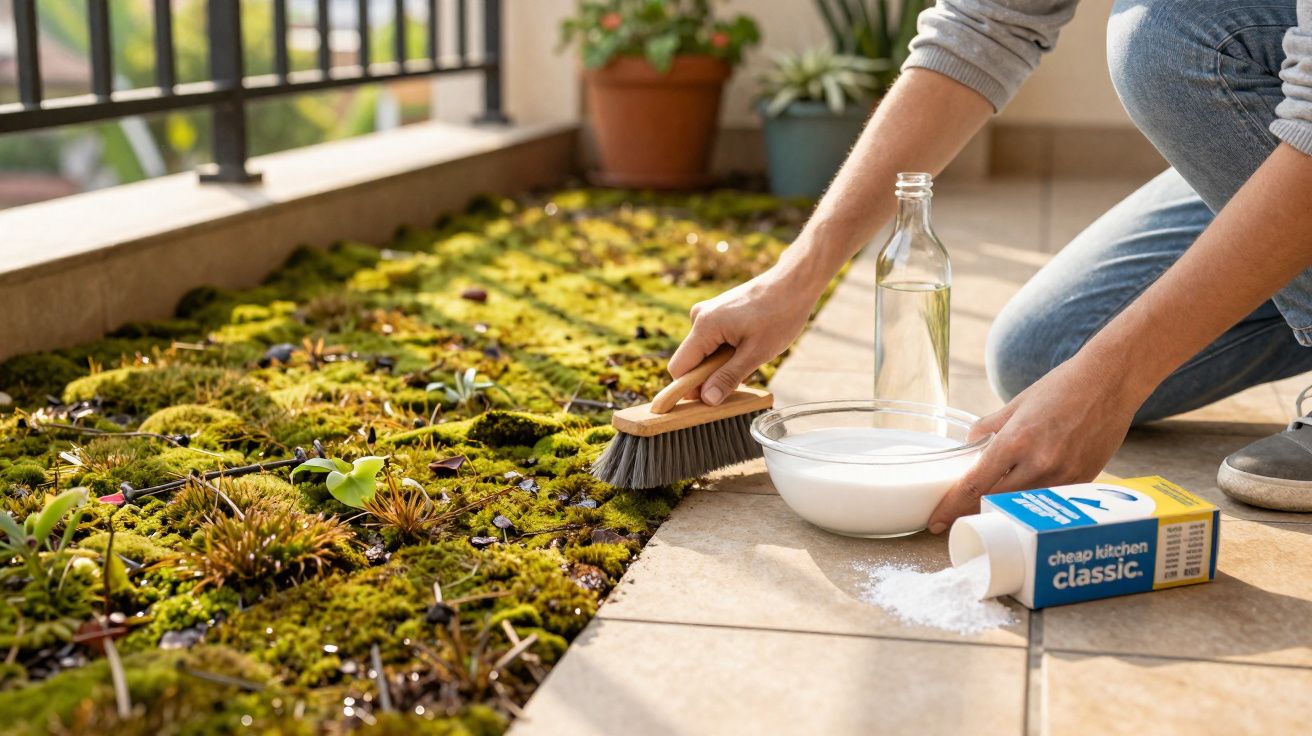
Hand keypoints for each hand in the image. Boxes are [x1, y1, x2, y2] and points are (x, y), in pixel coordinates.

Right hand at [668, 267, 819, 404]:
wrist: (794, 282)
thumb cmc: (779, 314)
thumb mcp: (756, 353)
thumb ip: (728, 377)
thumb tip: (708, 400)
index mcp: (704, 326)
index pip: (679, 368)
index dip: (690, 389)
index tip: (710, 401)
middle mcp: (699, 317)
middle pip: (690, 361)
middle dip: (709, 377)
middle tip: (740, 380)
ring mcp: (708, 312)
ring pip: (703, 352)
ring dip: (720, 364)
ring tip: (750, 357)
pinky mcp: (717, 312)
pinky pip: (712, 341)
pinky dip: (725, 351)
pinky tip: (748, 348)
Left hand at [926, 355, 1145, 532]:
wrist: (1109, 382)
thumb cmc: (1061, 387)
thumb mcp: (1016, 404)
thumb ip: (988, 429)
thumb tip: (968, 447)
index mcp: (1016, 441)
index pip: (975, 485)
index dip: (951, 507)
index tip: (936, 521)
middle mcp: (1039, 463)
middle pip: (994, 503)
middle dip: (969, 514)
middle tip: (952, 521)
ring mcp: (1063, 476)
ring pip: (1022, 507)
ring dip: (1000, 511)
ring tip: (982, 513)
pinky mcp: (1083, 481)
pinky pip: (1049, 501)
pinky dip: (1031, 503)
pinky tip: (1020, 501)